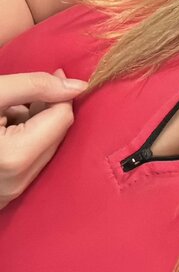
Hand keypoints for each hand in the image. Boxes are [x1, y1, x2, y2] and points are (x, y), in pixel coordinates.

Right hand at [0, 69, 87, 208]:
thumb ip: (35, 86)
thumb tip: (78, 86)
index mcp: (14, 157)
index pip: (63, 118)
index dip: (59, 93)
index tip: (54, 73)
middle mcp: (17, 182)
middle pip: (57, 135)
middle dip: (45, 111)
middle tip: (21, 98)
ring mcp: (12, 194)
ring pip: (45, 150)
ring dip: (33, 127)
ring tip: (7, 118)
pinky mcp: (6, 198)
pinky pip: (29, 164)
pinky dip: (23, 145)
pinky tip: (4, 134)